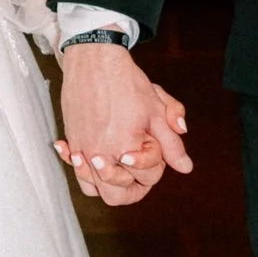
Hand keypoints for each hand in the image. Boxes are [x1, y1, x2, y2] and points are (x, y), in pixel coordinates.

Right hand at [55, 44, 191, 207]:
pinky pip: (76, 172)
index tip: (152, 144)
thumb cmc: (127, 82)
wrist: (95, 60)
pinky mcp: (71, 142)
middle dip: (133, 188)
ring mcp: (83, 150)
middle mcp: (101, 154)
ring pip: (93, 189)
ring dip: (108, 184)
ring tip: (119, 168)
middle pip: (117, 196)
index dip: (157, 163)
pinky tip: (92, 159)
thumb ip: (172, 143)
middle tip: (139, 172)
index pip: (148, 177)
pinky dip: (84, 172)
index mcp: (126, 147)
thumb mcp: (157, 110)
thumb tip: (186, 167)